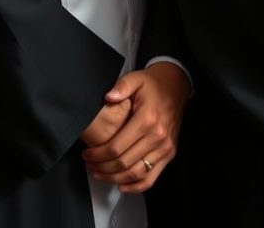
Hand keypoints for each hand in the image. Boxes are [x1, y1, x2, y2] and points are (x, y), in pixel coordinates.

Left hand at [82, 62, 190, 193]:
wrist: (177, 85)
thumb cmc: (155, 84)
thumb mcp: (137, 78)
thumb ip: (121, 86)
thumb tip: (108, 97)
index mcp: (147, 119)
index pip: (116, 147)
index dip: (97, 155)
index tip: (86, 154)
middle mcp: (158, 136)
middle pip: (123, 163)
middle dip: (101, 167)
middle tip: (89, 164)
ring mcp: (165, 147)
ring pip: (135, 174)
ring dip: (114, 178)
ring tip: (100, 173)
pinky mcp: (170, 153)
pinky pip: (151, 178)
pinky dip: (135, 186)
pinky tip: (121, 185)